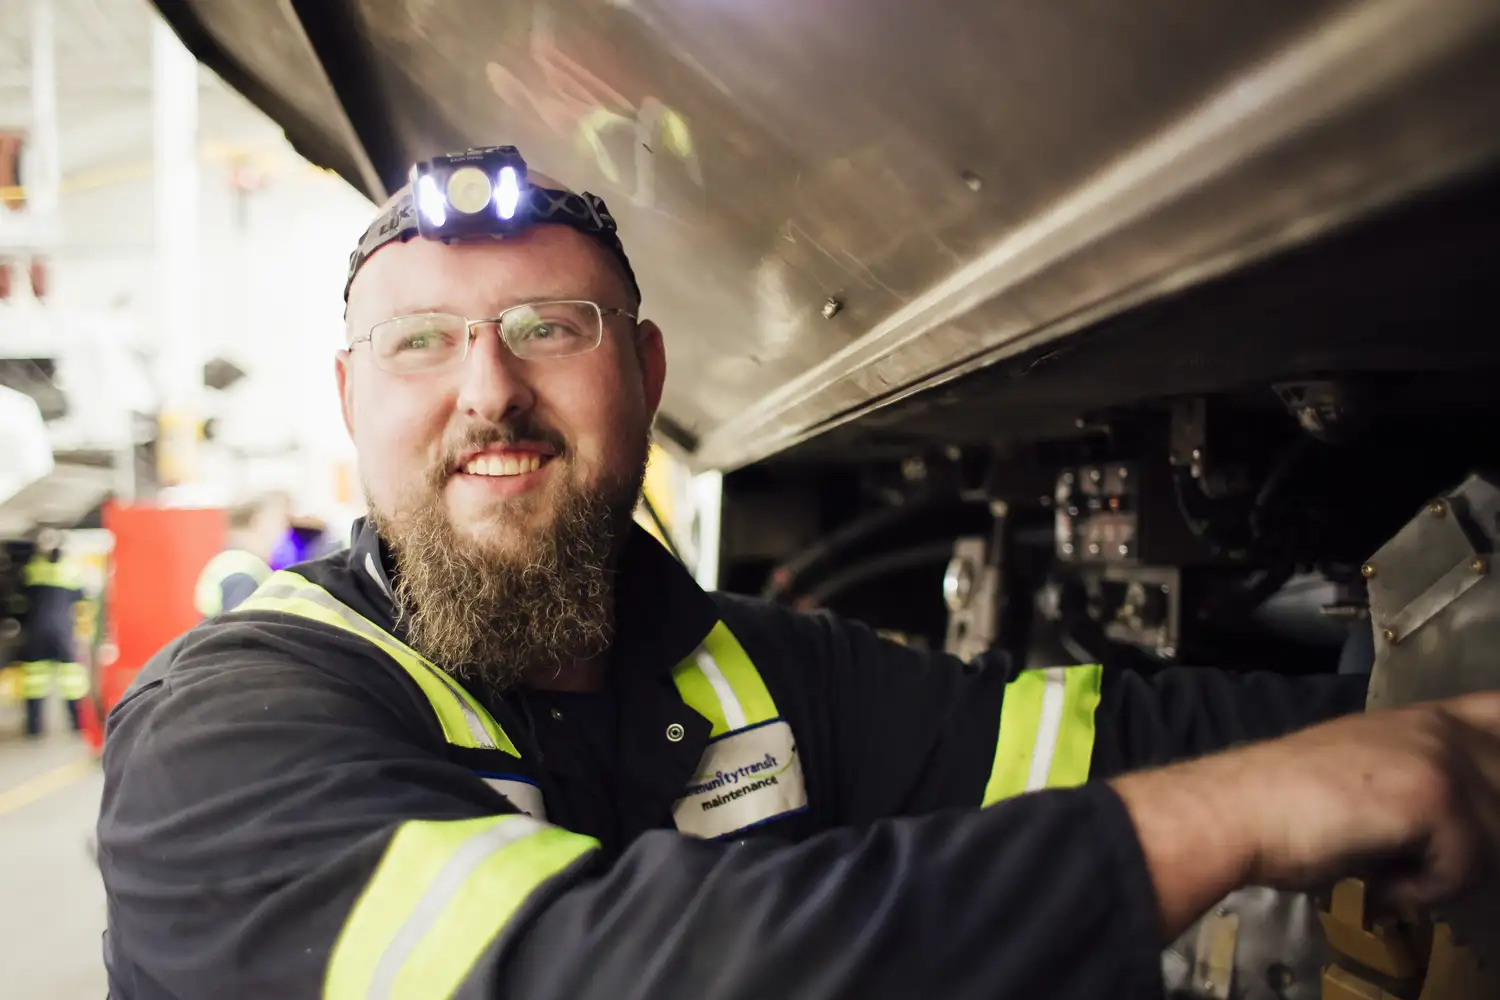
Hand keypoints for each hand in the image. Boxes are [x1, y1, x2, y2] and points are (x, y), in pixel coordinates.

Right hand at [1112, 692, 1499, 938]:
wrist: (1235, 808)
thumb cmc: (1277, 803)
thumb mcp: (1361, 776)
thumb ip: (1413, 782)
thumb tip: (1456, 832)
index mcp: (1420, 719)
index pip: (1499, 710)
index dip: (1499, 745)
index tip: (1483, 790)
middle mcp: (1437, 727)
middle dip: (1471, 841)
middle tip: (1413, 859)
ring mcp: (1439, 758)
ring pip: (1491, 842)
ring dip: (1440, 874)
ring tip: (1385, 873)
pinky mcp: (1434, 798)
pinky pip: (1463, 871)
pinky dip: (1418, 892)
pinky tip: (1376, 882)